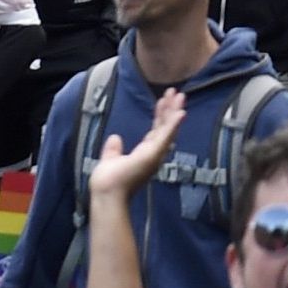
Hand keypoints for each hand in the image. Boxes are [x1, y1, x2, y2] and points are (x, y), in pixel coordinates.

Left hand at [90, 88, 187, 204]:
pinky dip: (174, 124)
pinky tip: (180, 112)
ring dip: (175, 112)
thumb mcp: (110, 160)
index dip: (160, 115)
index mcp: (144, 154)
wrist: (107, 194)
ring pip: (168, 129)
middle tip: (176, 93)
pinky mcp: (153, 155)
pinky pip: (166, 137)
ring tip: (180, 95)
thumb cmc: (107, 182)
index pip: (155, 131)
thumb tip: (115, 137)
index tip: (162, 99)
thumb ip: (113, 149)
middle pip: (165, 127)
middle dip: (170, 109)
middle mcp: (153, 154)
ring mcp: (155, 154)